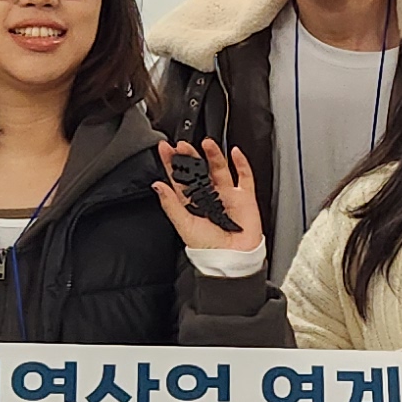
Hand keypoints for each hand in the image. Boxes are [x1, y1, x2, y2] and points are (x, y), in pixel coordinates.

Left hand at [152, 139, 264, 257]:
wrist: (233, 259)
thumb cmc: (209, 247)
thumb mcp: (184, 225)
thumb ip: (170, 204)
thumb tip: (157, 186)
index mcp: (192, 202)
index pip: (180, 178)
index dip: (172, 163)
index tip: (165, 149)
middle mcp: (209, 195)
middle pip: (199, 169)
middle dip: (190, 155)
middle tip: (182, 144)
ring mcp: (227, 194)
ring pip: (219, 168)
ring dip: (213, 154)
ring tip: (206, 143)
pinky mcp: (245, 197)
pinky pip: (245, 176)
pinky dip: (241, 163)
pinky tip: (235, 152)